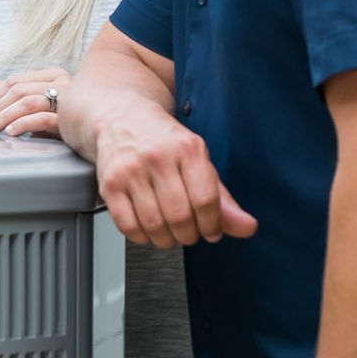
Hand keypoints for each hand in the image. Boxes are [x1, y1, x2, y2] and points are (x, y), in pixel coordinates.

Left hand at [0, 67, 71, 136]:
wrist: (98, 127)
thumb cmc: (64, 116)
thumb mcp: (38, 101)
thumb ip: (16, 92)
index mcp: (53, 74)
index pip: (16, 80)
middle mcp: (61, 82)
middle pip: (18, 90)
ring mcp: (67, 99)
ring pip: (27, 102)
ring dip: (4, 117)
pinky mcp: (69, 118)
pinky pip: (41, 118)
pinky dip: (22, 124)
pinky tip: (11, 132)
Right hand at [92, 100, 257, 246]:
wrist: (121, 118)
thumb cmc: (163, 141)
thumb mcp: (199, 161)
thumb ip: (223, 198)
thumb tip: (247, 227)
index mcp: (187, 149)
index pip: (206, 200)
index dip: (212, 225)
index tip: (211, 230)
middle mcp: (157, 157)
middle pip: (180, 217)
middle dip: (189, 235)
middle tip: (190, 232)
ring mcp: (130, 171)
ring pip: (154, 225)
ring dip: (166, 240)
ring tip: (170, 232)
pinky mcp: (109, 184)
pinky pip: (128, 226)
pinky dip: (142, 237)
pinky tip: (148, 228)